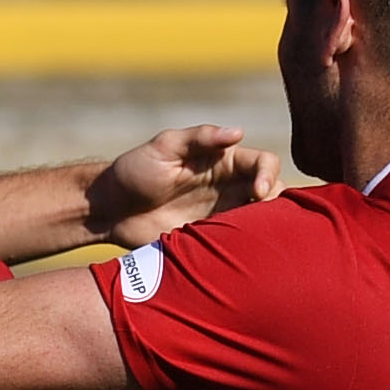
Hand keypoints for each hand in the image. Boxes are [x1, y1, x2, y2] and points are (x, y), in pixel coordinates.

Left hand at [92, 125, 281, 249]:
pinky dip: (249, 250)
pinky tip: (245, 257)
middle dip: (279, 206)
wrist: (110, 210)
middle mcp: (230, 188)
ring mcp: (224, 216)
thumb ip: (200, 137)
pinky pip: (240, 246)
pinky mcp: (213, 241)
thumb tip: (239, 132)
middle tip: (265, 221)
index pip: (264, 163)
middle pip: (274, 194)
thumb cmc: (135, 171)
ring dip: (267, 230)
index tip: (258, 191)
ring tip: (260, 241)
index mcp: (224, 161)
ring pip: (261, 223)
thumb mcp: (164, 147)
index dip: (269, 175)